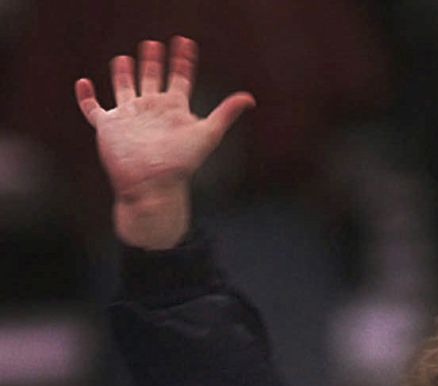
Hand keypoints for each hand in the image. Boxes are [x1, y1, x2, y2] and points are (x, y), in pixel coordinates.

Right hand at [75, 36, 253, 247]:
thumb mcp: (206, 134)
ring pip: (125, 88)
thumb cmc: (181, 164)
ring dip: (123, 73)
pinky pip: (92, 108)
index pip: (180, 78)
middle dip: (153, 62)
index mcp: (173, 109)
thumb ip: (225, 114)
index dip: (183, 60)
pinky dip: (86, 97)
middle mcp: (151, 110)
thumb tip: (249, 98)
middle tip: (154, 44)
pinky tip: (84, 83)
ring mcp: (129, 117)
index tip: (185, 42)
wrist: (153, 186)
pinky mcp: (108, 127)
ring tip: (124, 58)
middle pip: (152, 78)